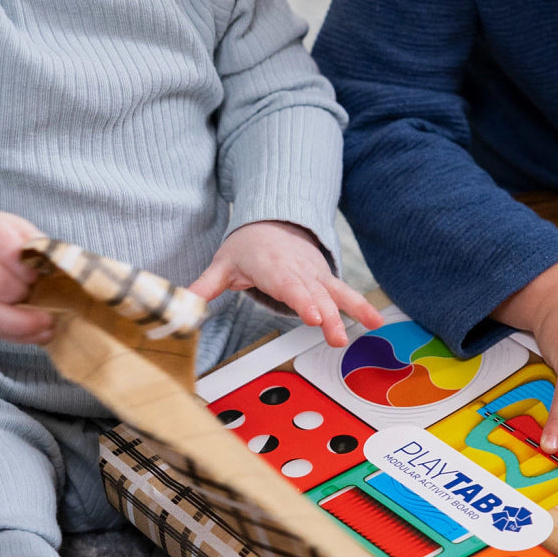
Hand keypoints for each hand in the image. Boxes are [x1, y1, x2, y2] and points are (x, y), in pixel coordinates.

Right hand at [0, 212, 53, 342]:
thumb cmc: (2, 241)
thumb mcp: (21, 231)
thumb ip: (40, 247)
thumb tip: (66, 268)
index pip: (7, 250)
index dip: (29, 266)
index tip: (43, 272)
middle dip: (26, 292)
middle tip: (45, 292)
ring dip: (25, 322)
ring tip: (50, 322)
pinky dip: (19, 336)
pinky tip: (39, 334)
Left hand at [189, 221, 381, 346]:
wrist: (272, 221)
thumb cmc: (247, 246)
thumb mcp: (222, 264)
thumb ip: (204, 287)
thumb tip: (181, 306)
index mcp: (272, 266)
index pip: (288, 286)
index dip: (302, 301)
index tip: (313, 317)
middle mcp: (298, 269)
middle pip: (315, 294)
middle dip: (329, 314)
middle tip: (337, 335)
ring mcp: (315, 273)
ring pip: (335, 292)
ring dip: (352, 310)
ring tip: (370, 326)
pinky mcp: (326, 278)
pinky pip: (345, 292)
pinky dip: (362, 305)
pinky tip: (376, 321)